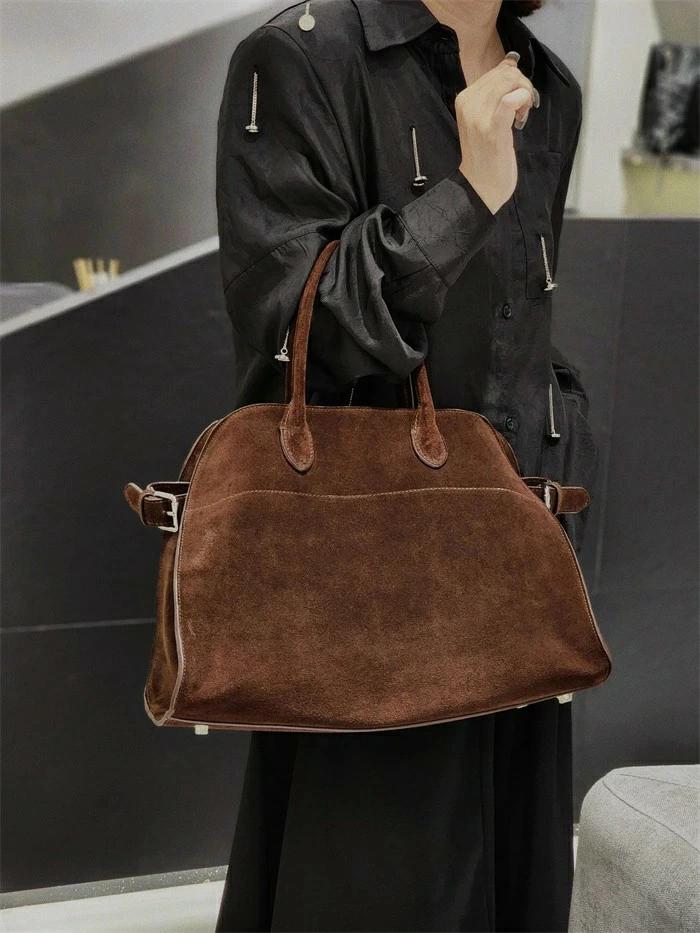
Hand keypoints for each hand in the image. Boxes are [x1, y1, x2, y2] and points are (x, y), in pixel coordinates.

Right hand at [455, 53, 537, 213]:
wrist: (480, 186)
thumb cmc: (486, 154)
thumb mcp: (487, 116)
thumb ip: (497, 90)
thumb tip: (510, 60)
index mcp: (464, 98)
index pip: (497, 71)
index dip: (515, 81)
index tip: (518, 101)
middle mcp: (468, 103)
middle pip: (506, 73)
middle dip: (523, 85)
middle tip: (524, 108)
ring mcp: (478, 115)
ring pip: (511, 81)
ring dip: (525, 94)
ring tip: (522, 115)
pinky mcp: (492, 127)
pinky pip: (511, 99)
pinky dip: (522, 100)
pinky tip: (522, 116)